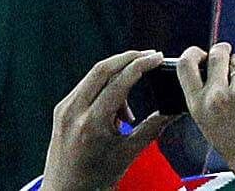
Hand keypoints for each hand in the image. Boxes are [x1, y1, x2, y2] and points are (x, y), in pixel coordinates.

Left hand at [41, 52, 176, 190]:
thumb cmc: (94, 180)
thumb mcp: (127, 154)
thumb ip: (152, 128)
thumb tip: (173, 110)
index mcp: (92, 123)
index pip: (120, 81)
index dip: (142, 64)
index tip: (158, 58)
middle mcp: (74, 112)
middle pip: (103, 68)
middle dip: (129, 57)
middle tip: (150, 56)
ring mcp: (64, 109)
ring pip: (94, 75)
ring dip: (118, 72)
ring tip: (134, 94)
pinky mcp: (61, 111)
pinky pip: (86, 86)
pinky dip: (105, 86)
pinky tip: (117, 103)